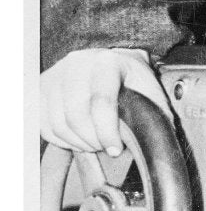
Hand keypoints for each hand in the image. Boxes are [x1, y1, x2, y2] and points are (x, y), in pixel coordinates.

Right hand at [41, 48, 172, 155]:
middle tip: (106, 146)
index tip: (115, 149)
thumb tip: (159, 143)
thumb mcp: (149, 89)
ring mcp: (56, 76)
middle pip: (76, 116)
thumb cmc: (131, 78)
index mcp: (107, 62)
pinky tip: (78, 138)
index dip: (107, 131)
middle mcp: (77, 64)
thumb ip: (153, 112)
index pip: (101, 101)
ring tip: (94, 143)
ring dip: (78, 142)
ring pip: (58, 123)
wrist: (111, 62)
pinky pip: (45, 126)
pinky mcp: (41, 90)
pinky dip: (62, 140)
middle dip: (93, 140)